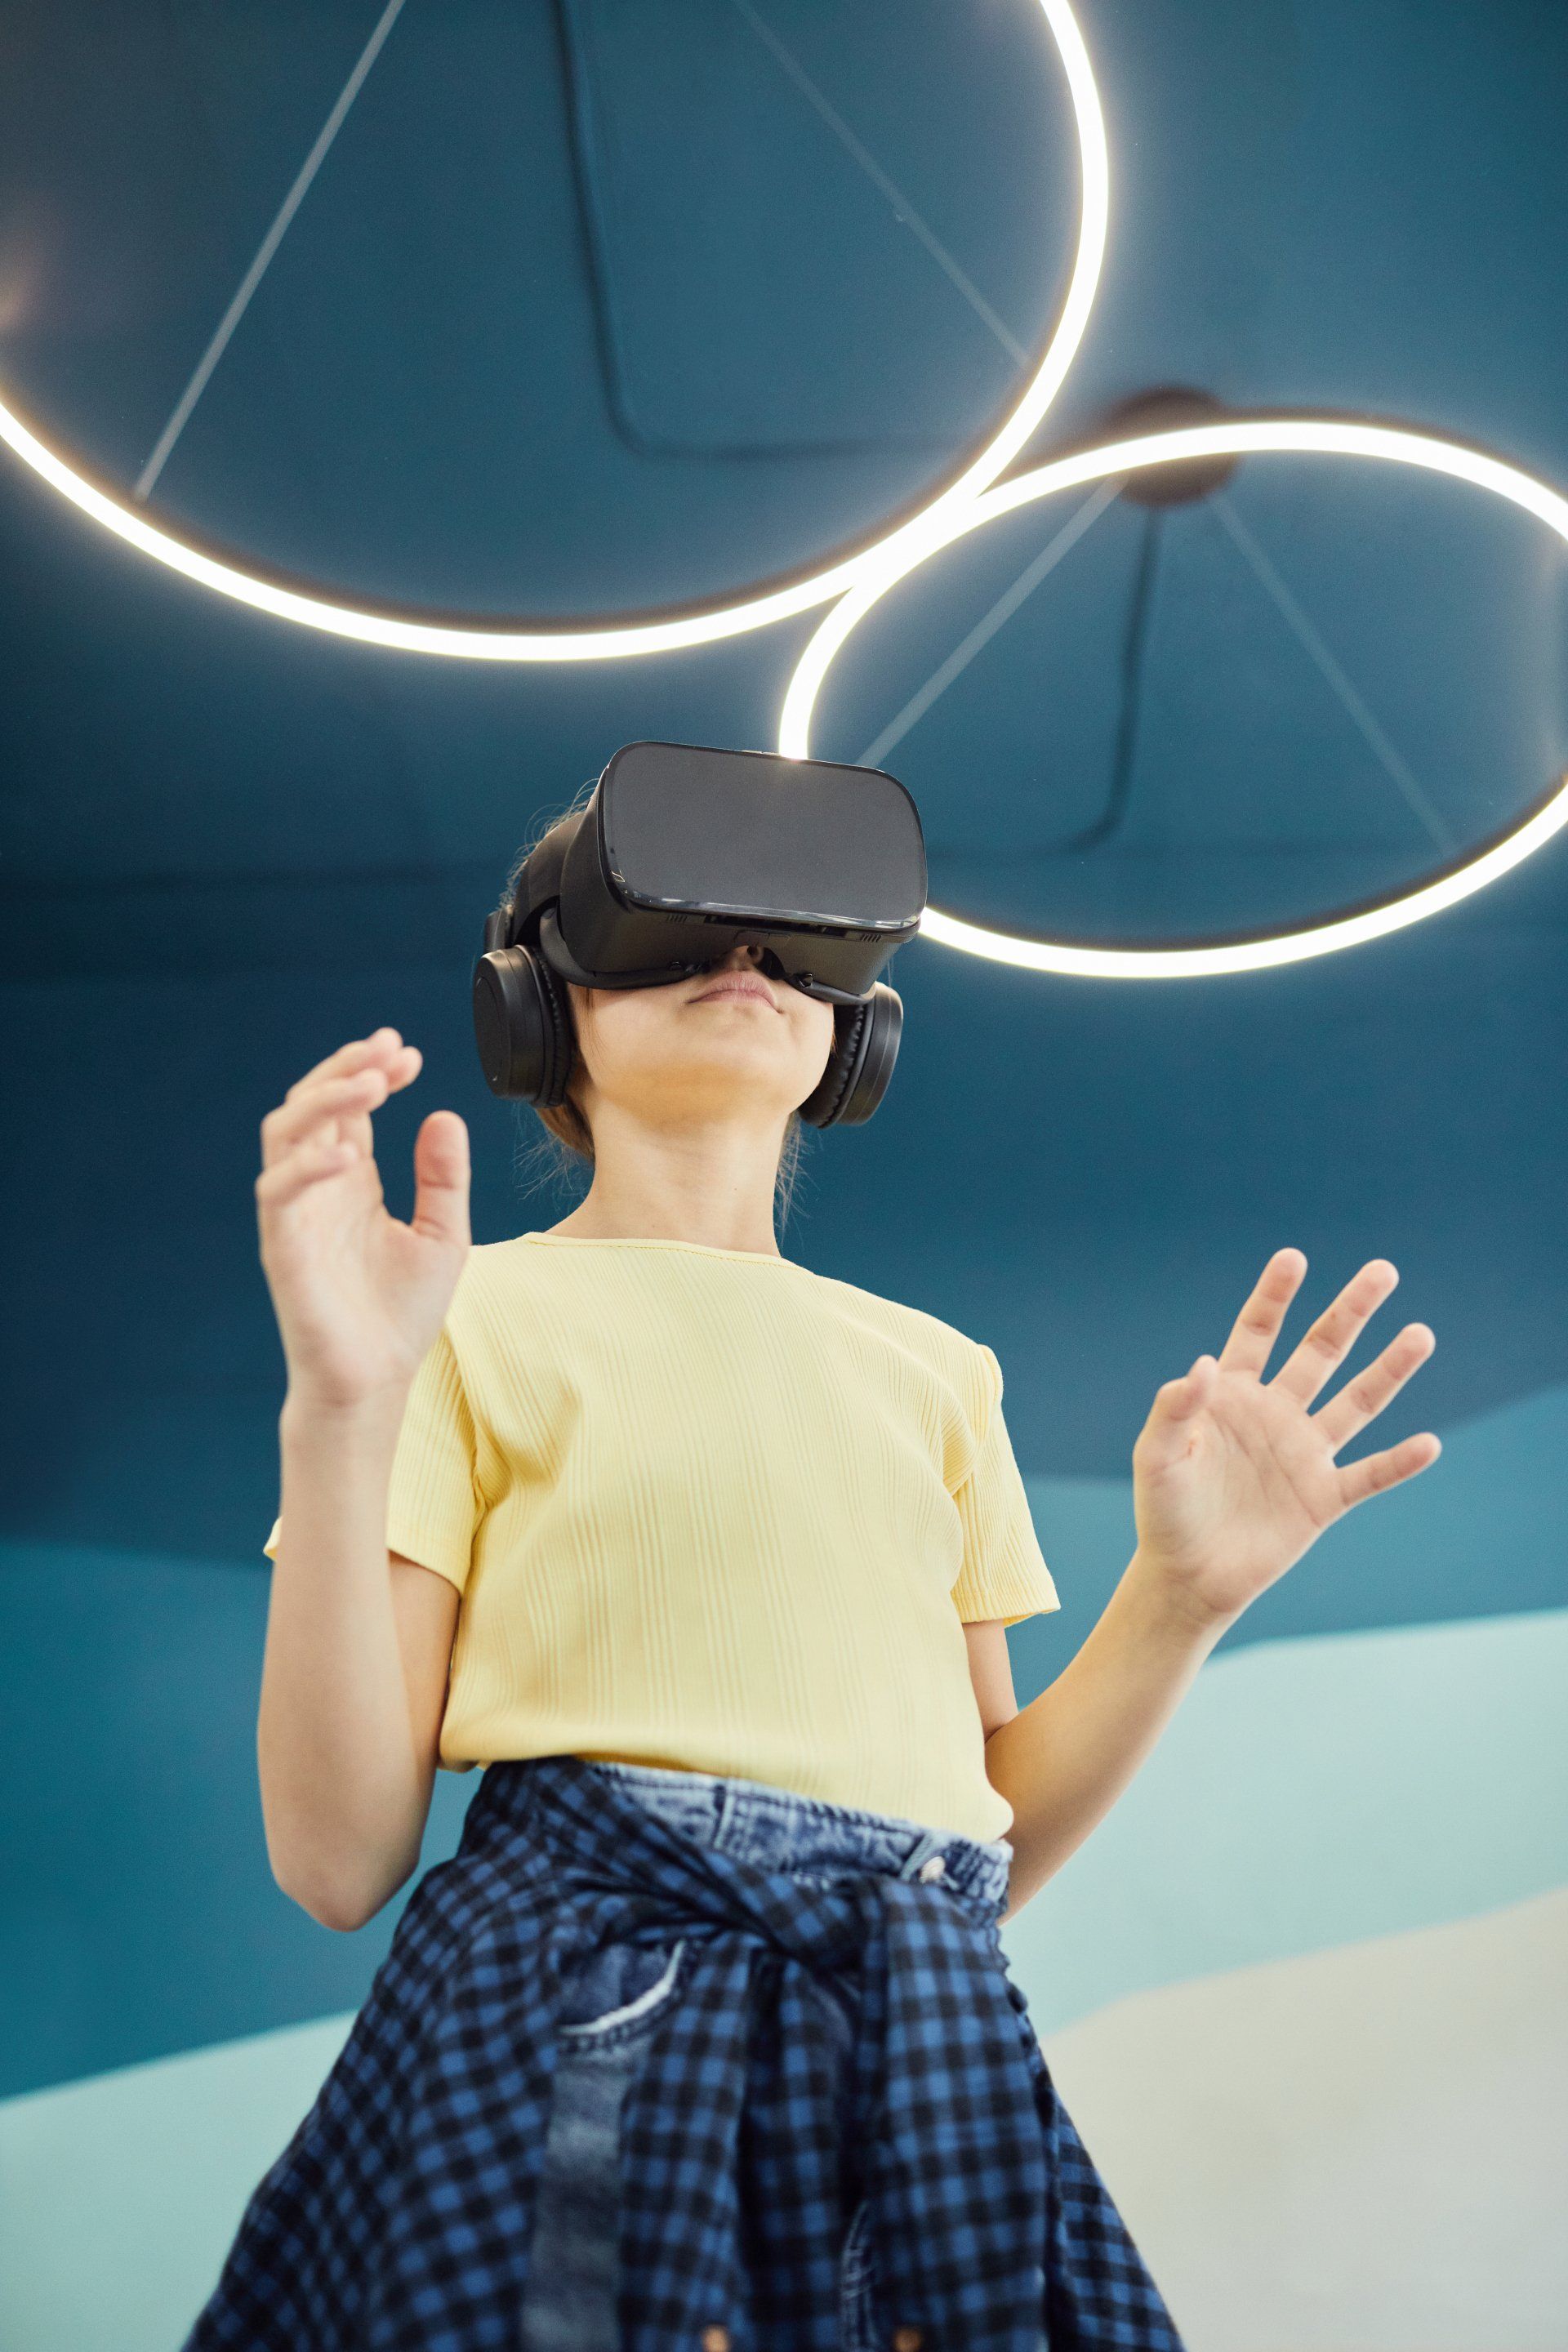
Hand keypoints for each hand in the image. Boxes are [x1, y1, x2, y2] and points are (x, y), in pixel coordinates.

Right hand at [255, 1027, 469, 1409]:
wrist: (376, 1382)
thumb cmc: (401, 1314)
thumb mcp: (443, 1236)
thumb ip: (443, 1178)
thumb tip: (444, 1113)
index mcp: (352, 1180)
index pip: (351, 1109)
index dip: (372, 1071)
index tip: (409, 1053)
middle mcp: (318, 1187)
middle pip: (310, 1104)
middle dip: (345, 1069)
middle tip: (388, 1052)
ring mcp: (295, 1214)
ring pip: (284, 1133)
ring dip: (324, 1100)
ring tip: (372, 1085)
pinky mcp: (282, 1248)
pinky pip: (278, 1194)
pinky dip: (309, 1167)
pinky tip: (353, 1158)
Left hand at [1130, 1249, 1438, 1633]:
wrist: (1187, 1578)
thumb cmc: (1164, 1513)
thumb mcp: (1156, 1457)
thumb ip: (1174, 1409)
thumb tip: (1202, 1364)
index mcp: (1232, 1395)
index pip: (1256, 1332)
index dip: (1274, 1296)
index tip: (1294, 1257)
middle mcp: (1275, 1414)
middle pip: (1321, 1352)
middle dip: (1350, 1312)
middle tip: (1383, 1271)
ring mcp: (1303, 1454)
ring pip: (1356, 1403)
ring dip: (1390, 1370)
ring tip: (1421, 1334)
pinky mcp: (1323, 1499)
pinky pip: (1368, 1475)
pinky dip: (1399, 1463)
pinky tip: (1429, 1443)